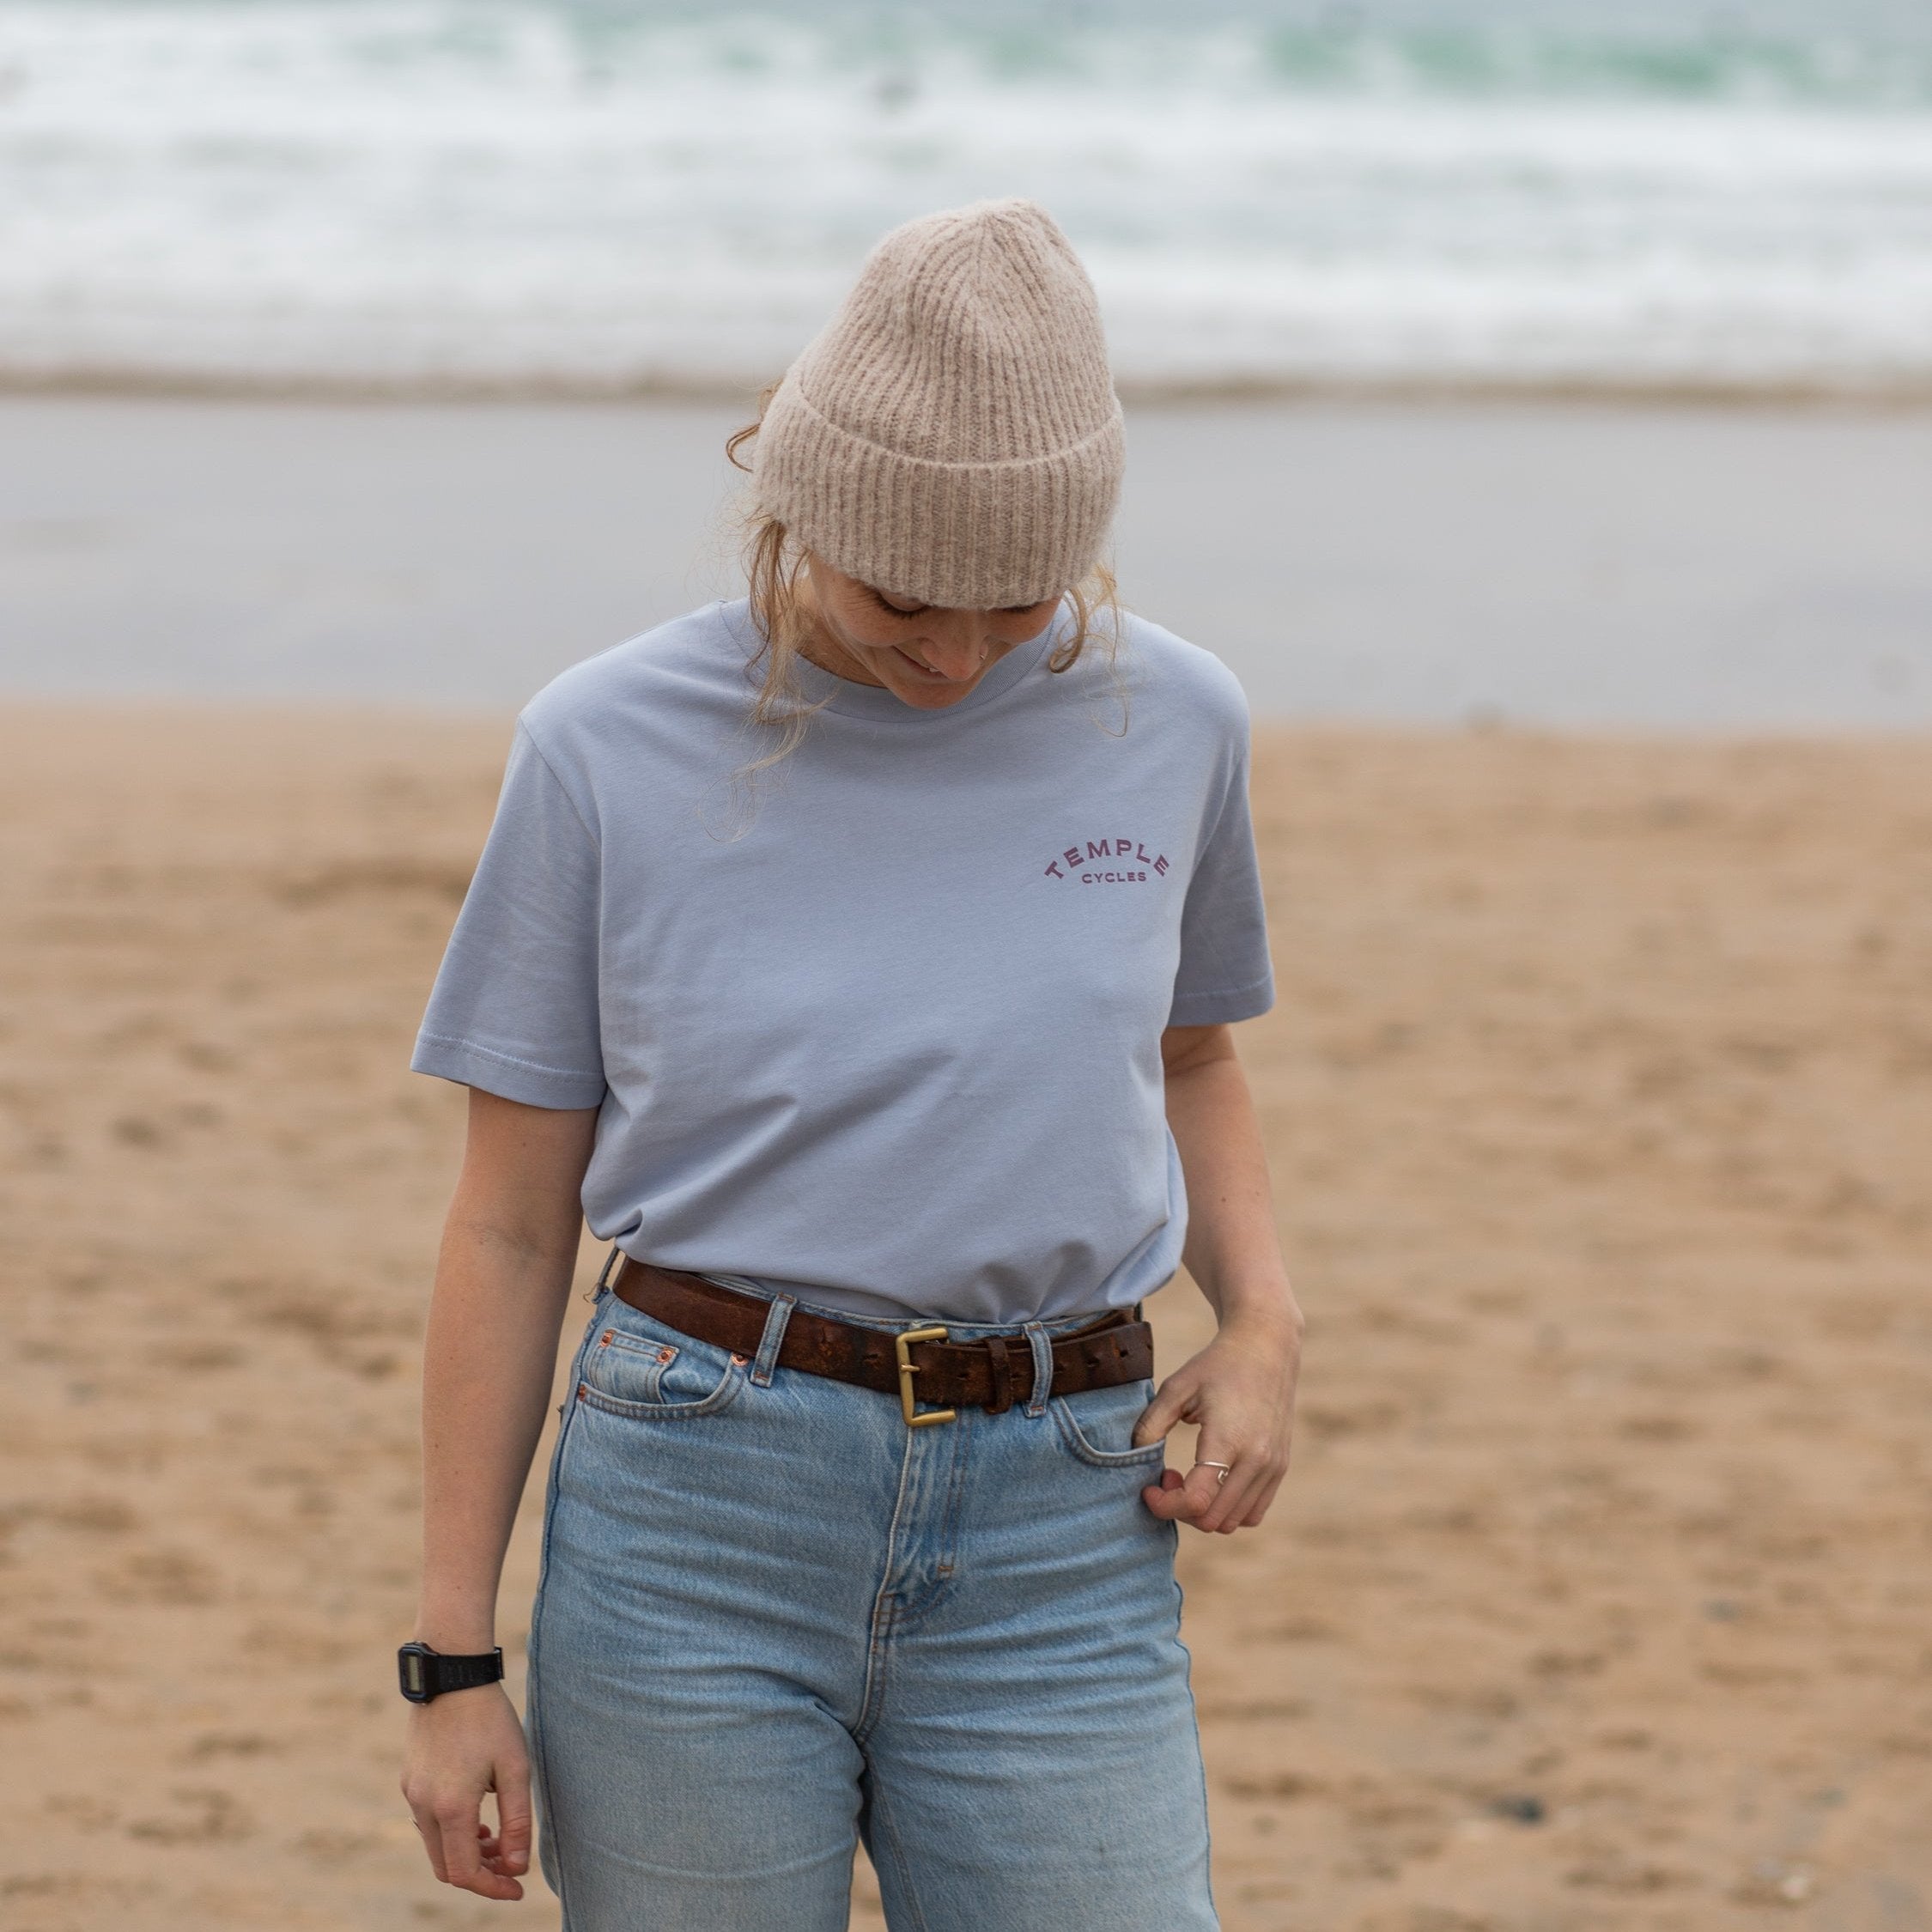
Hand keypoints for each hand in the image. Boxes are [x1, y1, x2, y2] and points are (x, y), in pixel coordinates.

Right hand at [401, 1682, 532, 1900]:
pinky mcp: (409, 1780)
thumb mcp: (516, 1768)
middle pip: (446, 1867)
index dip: (493, 1887)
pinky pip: (428, 1823)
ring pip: (436, 1846)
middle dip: (480, 1873)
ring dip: (465, 1853)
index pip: (465, 1873)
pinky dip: (452, 1832)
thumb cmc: (490, 1720)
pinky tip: (476, 1817)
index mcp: (452, 1807)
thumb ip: (517, 1821)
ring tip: (497, 1840)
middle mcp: (424, 1806)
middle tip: (511, 1864)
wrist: (453, 1676)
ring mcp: (412, 1793)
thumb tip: (518, 1866)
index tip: (517, 1889)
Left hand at [1134, 1309, 1300, 1533]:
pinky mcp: (1280, 1468)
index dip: (1165, 1505)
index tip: (1149, 1488)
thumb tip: (1132, 1458)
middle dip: (1181, 1509)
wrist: (1265, 1347)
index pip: (1197, 1501)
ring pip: (1234, 1522)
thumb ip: (1151, 1425)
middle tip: (1167, 1478)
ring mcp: (1273, 1467)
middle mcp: (1257, 1460)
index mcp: (1229, 1440)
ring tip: (1189, 1478)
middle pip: (1213, 1520)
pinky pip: (1253, 1512)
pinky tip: (1212, 1480)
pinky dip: (1228, 1509)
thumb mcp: (1176, 1388)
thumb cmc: (1216, 1365)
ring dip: (1205, 1512)